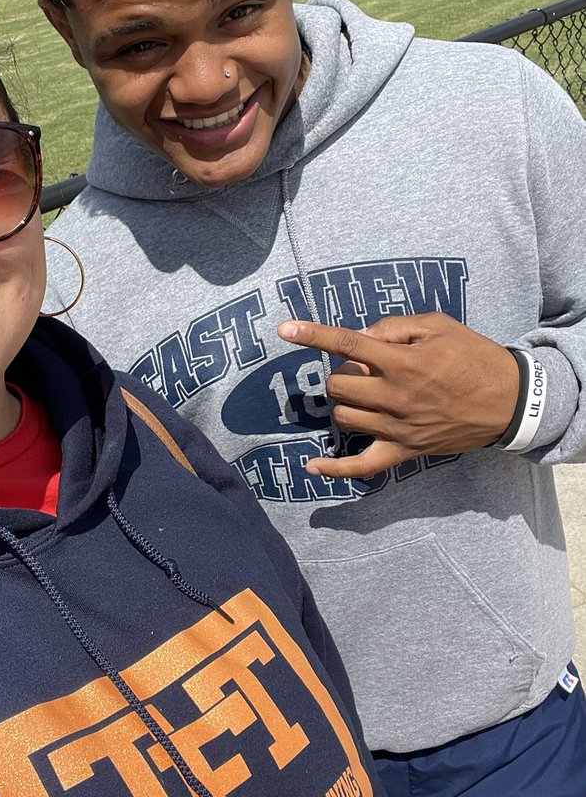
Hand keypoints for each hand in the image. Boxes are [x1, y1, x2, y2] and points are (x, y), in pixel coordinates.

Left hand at [276, 313, 520, 479]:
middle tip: (362, 368)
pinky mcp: (404, 450)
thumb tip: (360, 336)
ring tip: (363, 394)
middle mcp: (395, 396)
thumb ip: (394, 327)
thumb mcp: (439, 326)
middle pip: (338, 385)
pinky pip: (362, 466)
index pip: (347, 345)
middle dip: (340, 372)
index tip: (285, 329)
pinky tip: (313, 467)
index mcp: (402, 362)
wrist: (510, 401)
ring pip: (344, 416)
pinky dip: (335, 469)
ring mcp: (397, 428)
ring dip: (344, 402)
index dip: (312, 335)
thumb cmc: (474, 357)